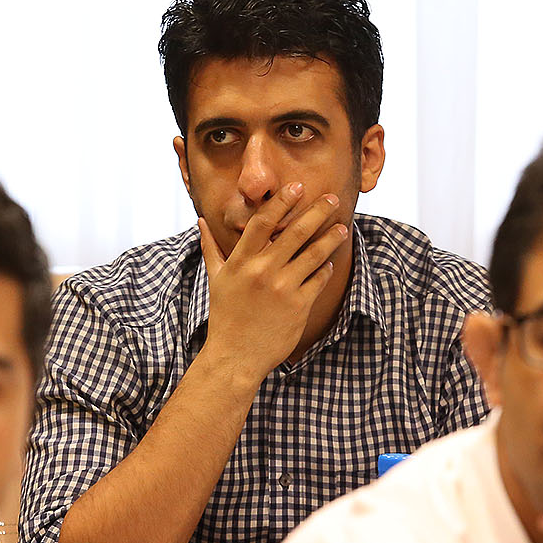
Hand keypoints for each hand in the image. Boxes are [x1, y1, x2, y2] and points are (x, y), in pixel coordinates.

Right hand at [197, 182, 347, 384]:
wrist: (236, 357)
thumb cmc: (225, 316)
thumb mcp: (216, 280)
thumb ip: (211, 248)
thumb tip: (201, 221)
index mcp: (241, 262)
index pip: (263, 222)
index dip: (282, 201)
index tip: (297, 186)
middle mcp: (262, 271)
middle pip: (295, 232)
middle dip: (317, 211)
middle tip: (332, 197)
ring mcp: (282, 288)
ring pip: (314, 254)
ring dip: (330, 237)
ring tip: (341, 227)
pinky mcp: (299, 306)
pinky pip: (319, 279)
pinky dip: (326, 268)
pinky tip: (328, 261)